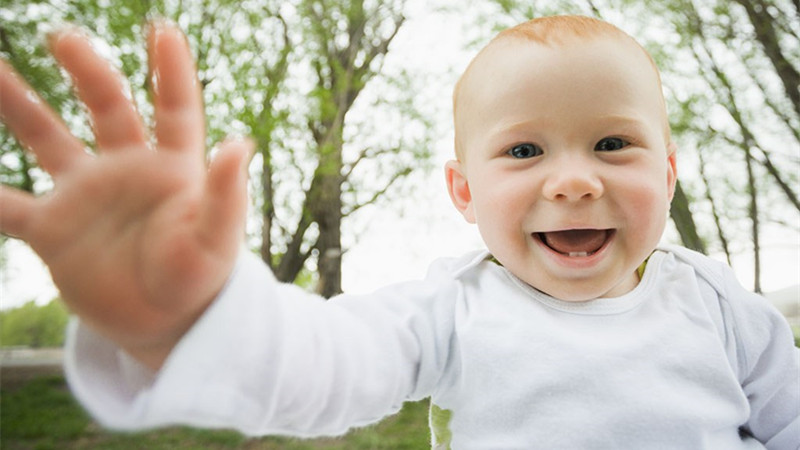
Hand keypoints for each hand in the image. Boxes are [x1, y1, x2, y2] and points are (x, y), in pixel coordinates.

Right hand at [0, 22, 251, 368]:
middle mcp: (127, 170)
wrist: (167, 324)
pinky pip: (7, 208)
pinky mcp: (55, 230)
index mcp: (173, 168)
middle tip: (64, 36)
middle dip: (89, 70)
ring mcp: (87, 196)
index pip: (175, 108)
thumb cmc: (200, 278)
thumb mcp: (217, 239)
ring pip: (48, 139)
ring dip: (21, 105)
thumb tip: (240, 145)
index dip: (171, 70)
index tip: (163, 31)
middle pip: (107, 107)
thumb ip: (225, 195)